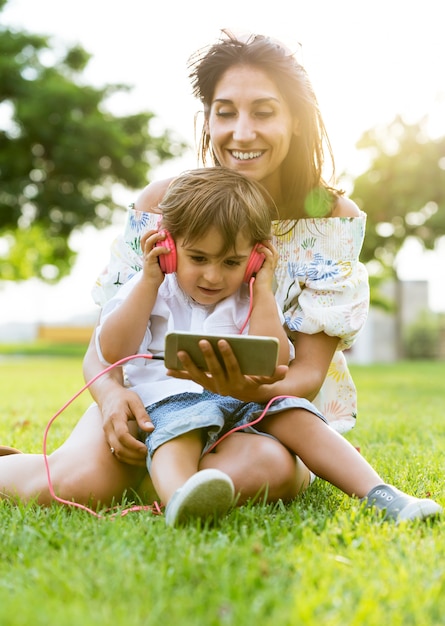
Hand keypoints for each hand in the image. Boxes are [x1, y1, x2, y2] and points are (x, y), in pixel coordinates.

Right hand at [101, 386, 153, 465]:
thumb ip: (142, 416)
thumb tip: (151, 429)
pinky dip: (127, 457)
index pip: (122, 435)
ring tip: (145, 460)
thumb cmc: (124, 398)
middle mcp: (108, 428)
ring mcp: (107, 435)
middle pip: (118, 447)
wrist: (108, 396)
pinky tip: (138, 458)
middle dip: (134, 456)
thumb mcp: (135, 402)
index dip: (134, 445)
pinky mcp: (109, 439)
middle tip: (148, 457)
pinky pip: (116, 451)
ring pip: (116, 452)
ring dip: (131, 459)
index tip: (146, 449)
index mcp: (115, 417)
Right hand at [140, 229, 168, 283]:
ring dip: (156, 237)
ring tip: (165, 236)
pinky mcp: (149, 261)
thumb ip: (164, 253)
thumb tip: (175, 246)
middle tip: (163, 232)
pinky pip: (154, 252)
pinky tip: (169, 250)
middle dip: (152, 232)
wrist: (151, 283)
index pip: (145, 238)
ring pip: (148, 242)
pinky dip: (162, 249)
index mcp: (147, 251)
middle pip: (145, 238)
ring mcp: (147, 256)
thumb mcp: (161, 260)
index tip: (160, 229)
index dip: (151, 232)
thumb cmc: (158, 272)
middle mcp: (145, 252)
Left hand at [167, 339, 287, 401]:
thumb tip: (283, 369)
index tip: (222, 341)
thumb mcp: (267, 379)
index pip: (233, 367)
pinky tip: (168, 368)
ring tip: (180, 352)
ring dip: (188, 365)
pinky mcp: (205, 385)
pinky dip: (179, 374)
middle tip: (201, 341)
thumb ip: (275, 374)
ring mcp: (213, 387)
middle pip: (214, 370)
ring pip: (199, 376)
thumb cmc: (256, 380)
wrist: (248, 396)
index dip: (227, 355)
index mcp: (239, 382)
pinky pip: (191, 379)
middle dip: (207, 356)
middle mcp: (224, 387)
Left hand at [252, 240, 277, 293]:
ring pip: (274, 252)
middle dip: (269, 244)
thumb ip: (252, 268)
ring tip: (262, 241)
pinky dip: (264, 250)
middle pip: (275, 251)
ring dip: (268, 245)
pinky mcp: (269, 266)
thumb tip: (245, 263)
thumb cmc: (256, 286)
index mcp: (269, 267)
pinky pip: (269, 255)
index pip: (271, 255)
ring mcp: (271, 266)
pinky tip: (258, 249)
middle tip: (262, 239)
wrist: (260, 291)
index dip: (268, 248)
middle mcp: (272, 266)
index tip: (261, 243)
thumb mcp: (254, 274)